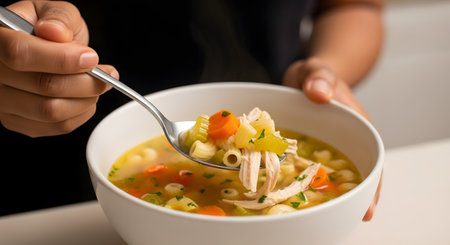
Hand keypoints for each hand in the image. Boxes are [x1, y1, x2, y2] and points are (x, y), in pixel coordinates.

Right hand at [0, 1, 117, 136]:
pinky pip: (57, 126)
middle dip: (86, 82)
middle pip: (43, 87)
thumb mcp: (54, 10)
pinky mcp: (17, 121)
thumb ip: (58, 18)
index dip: (61, 59)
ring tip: (99, 84)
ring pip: (51, 111)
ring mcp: (2, 101)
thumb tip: (55, 32)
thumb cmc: (47, 29)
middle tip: (107, 74)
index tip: (91, 58)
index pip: (21, 53)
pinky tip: (86, 98)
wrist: (42, 48)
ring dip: (87, 99)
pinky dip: (82, 113)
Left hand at [282, 57, 379, 220]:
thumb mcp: (316, 70)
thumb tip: (319, 94)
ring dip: (334, 193)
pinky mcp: (315, 149)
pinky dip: (312, 183)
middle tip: (353, 217)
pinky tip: (302, 197)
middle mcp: (348, 138)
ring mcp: (331, 145)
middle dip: (358, 195)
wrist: (307, 77)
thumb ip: (319, 77)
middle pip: (359, 170)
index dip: (373, 181)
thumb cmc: (316, 75)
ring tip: (326, 214)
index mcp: (356, 122)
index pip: (372, 155)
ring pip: (338, 174)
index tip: (370, 205)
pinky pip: (315, 169)